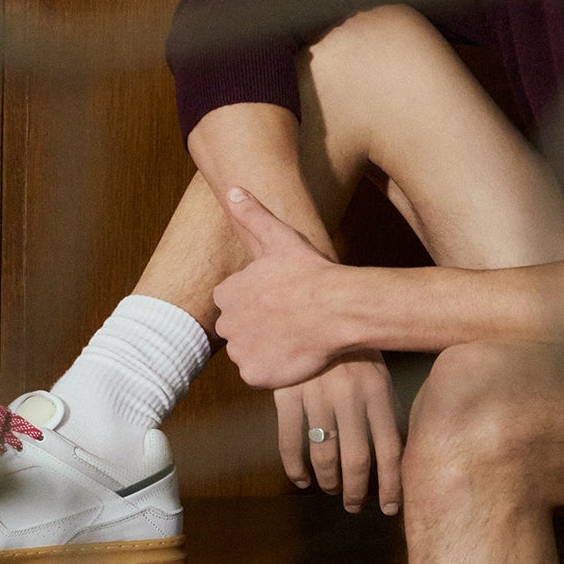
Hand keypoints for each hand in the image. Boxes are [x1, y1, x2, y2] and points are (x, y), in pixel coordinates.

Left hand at [213, 188, 350, 389]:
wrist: (336, 309)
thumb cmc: (310, 272)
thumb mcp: (279, 238)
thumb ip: (252, 215)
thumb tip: (233, 189)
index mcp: (227, 292)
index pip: (233, 302)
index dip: (258, 303)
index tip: (280, 300)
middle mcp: (227, 323)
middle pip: (238, 330)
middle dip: (259, 327)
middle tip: (289, 321)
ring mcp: (240, 351)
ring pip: (249, 353)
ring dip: (266, 349)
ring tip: (294, 338)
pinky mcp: (255, 374)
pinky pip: (259, 374)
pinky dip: (273, 370)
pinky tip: (294, 355)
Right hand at [275, 353, 402, 514]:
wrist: (312, 312)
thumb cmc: (352, 349)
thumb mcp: (378, 372)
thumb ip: (385, 409)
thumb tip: (398, 453)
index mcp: (378, 392)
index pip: (390, 449)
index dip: (391, 484)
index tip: (390, 508)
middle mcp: (350, 397)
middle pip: (357, 459)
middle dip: (357, 491)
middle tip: (354, 506)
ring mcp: (317, 395)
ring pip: (324, 454)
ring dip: (328, 480)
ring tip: (331, 489)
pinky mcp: (287, 394)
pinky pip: (289, 440)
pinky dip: (294, 467)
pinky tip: (300, 479)